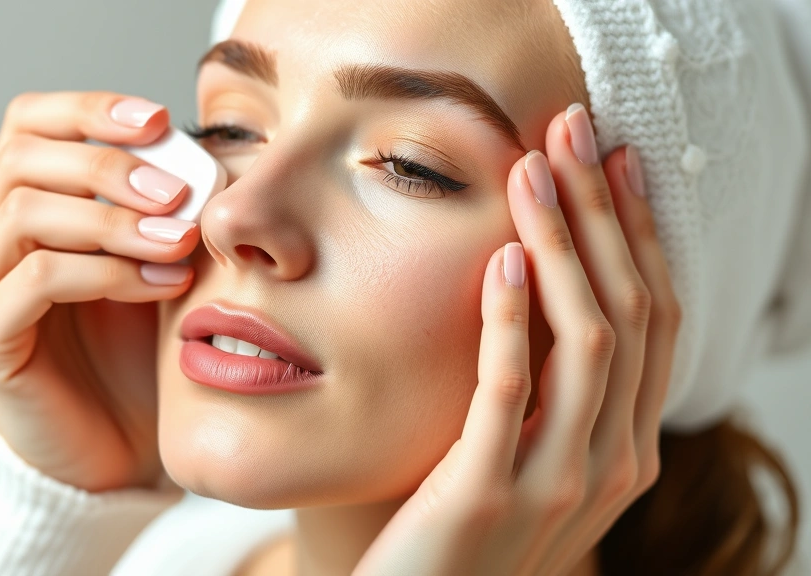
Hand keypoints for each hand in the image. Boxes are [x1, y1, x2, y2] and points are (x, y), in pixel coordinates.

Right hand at [0, 92, 199, 491]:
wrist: (123, 449)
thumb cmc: (140, 354)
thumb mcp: (155, 264)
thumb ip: (161, 210)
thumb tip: (203, 153)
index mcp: (17, 213)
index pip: (27, 126)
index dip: (90, 110)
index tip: (161, 121)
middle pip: (21, 160)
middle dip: (108, 166)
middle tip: (178, 194)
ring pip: (25, 213)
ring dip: (114, 220)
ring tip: (180, 242)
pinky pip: (37, 279)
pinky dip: (107, 270)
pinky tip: (162, 282)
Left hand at [353, 105, 681, 574]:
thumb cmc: (460, 525)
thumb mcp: (524, 451)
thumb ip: (547, 388)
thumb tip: (535, 281)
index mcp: (628, 447)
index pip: (654, 319)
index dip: (638, 233)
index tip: (614, 159)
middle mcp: (615, 464)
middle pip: (633, 311)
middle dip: (607, 212)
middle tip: (577, 129)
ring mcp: (560, 484)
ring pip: (590, 339)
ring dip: (566, 243)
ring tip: (534, 169)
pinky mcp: (488, 495)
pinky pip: (513, 389)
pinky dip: (513, 316)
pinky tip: (503, 254)